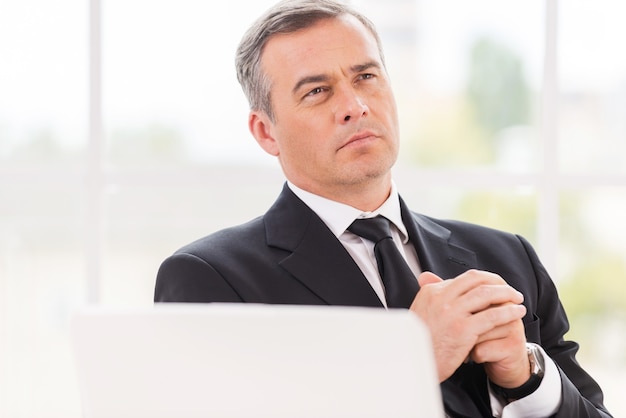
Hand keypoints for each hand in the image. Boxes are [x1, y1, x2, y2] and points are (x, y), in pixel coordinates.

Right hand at [409, 270, 526, 381]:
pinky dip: (508, 312)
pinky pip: (492, 316)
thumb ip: (431, 297)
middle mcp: (440, 298)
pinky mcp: (462, 329)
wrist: (410, 364)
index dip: (482, 282)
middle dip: (497, 281)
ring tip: (517, 298)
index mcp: (431, 292)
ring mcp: (451, 313)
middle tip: (509, 289)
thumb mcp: (419, 313)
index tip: (493, 288)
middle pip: (475, 280)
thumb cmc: (417, 342)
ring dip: (506, 293)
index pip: (462, 279)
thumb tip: (429, 278)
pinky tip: (516, 312)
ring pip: (486, 294)